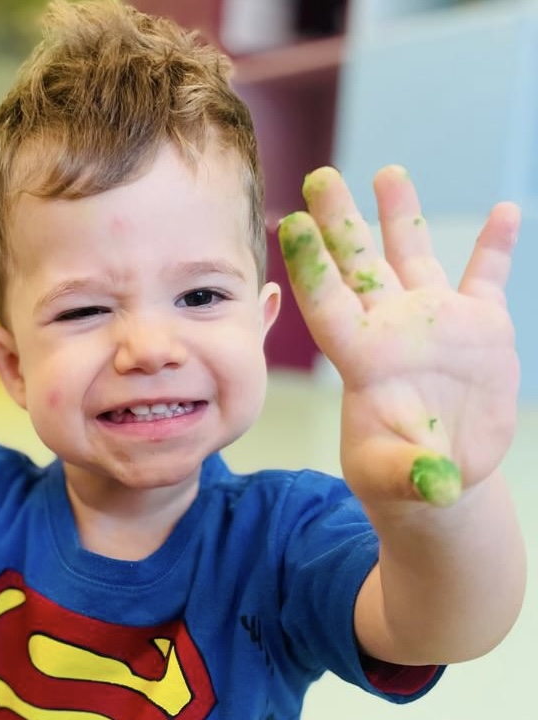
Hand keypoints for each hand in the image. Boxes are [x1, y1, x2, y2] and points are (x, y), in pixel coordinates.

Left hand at [278, 166, 519, 507]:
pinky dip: (496, 247)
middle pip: (358, 264)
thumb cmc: (397, 475)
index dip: (310, 266)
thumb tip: (438, 485)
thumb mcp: (398, 479)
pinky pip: (487, 278)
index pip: (327, 303)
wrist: (438, 473)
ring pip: (412, 257)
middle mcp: (390, 328)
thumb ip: (413, 476)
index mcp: (359, 358)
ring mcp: (434, 322)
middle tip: (320, 176)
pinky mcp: (479, 329)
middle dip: (339, 220)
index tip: (292, 225)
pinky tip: (505, 211)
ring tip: (388, 172)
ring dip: (401, 215)